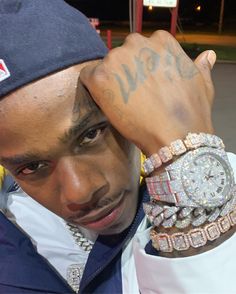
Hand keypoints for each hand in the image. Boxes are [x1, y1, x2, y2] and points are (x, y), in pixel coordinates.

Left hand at [80, 30, 215, 155]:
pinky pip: (88, 77)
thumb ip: (199, 67)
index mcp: (162, 41)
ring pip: (106, 66)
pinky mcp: (101, 76)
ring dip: (110, 82)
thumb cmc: (191, 113)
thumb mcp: (202, 84)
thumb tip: (206, 56)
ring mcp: (117, 59)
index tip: (143, 84)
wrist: (176, 136)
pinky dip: (92, 88)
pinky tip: (105, 102)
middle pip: (122, 56)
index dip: (141, 69)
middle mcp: (138, 44)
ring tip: (121, 103)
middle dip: (125, 73)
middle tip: (131, 95)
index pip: (142, 49)